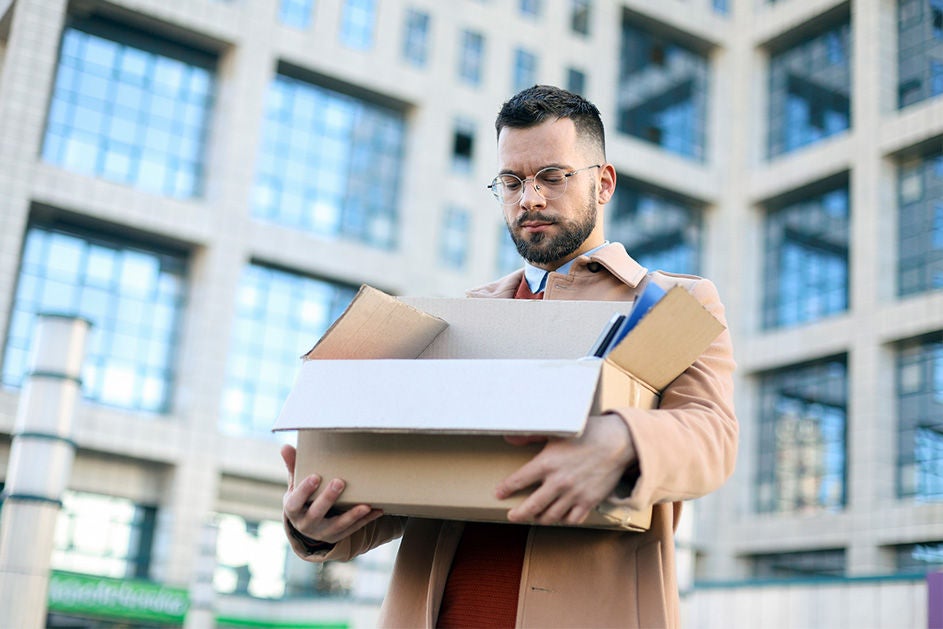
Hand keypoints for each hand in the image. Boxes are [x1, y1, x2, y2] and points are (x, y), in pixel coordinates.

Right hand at [281, 444, 382, 544]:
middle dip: (328, 498)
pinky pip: (353, 529)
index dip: (304, 490)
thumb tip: (285, 446)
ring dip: (352, 515)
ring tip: (365, 506)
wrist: (307, 524)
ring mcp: (322, 532)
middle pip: (317, 513)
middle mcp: (306, 524)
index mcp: (293, 510)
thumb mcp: (295, 484)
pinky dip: (365, 520)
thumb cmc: (301, 498)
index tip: (315, 476)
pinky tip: (376, 510)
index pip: (296, 502)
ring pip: (337, 525)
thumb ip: (293, 466)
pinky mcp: (337, 536)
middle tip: (339, 482)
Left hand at [496, 414, 635, 525]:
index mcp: (547, 463)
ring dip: (540, 518)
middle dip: (518, 514)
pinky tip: (559, 516)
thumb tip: (509, 437)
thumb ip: (531, 436)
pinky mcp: (589, 502)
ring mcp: (574, 495)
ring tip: (535, 517)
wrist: (618, 442)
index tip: (498, 494)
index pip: (518, 481)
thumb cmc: (588, 433)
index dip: (506, 489)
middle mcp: (558, 482)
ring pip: (551, 516)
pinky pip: (572, 519)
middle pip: (531, 506)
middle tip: (512, 516)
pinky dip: (563, 520)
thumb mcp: (557, 430)